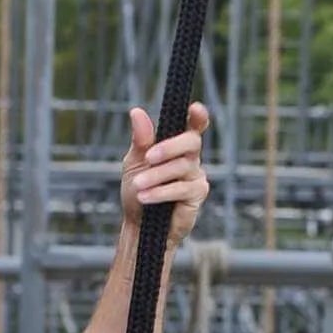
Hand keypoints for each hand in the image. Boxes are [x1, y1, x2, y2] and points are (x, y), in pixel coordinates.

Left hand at [119, 103, 209, 244]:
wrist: (138, 224)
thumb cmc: (138, 189)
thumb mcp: (135, 162)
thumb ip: (141, 139)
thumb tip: (137, 112)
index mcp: (176, 144)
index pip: (192, 126)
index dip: (198, 116)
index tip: (194, 108)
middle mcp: (190, 157)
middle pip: (191, 141)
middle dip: (169, 147)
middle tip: (148, 157)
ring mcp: (196, 175)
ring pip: (181, 167)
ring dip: (156, 176)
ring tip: (138, 185)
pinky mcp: (198, 194)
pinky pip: (182, 188)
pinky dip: (161, 192)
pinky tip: (145, 197)